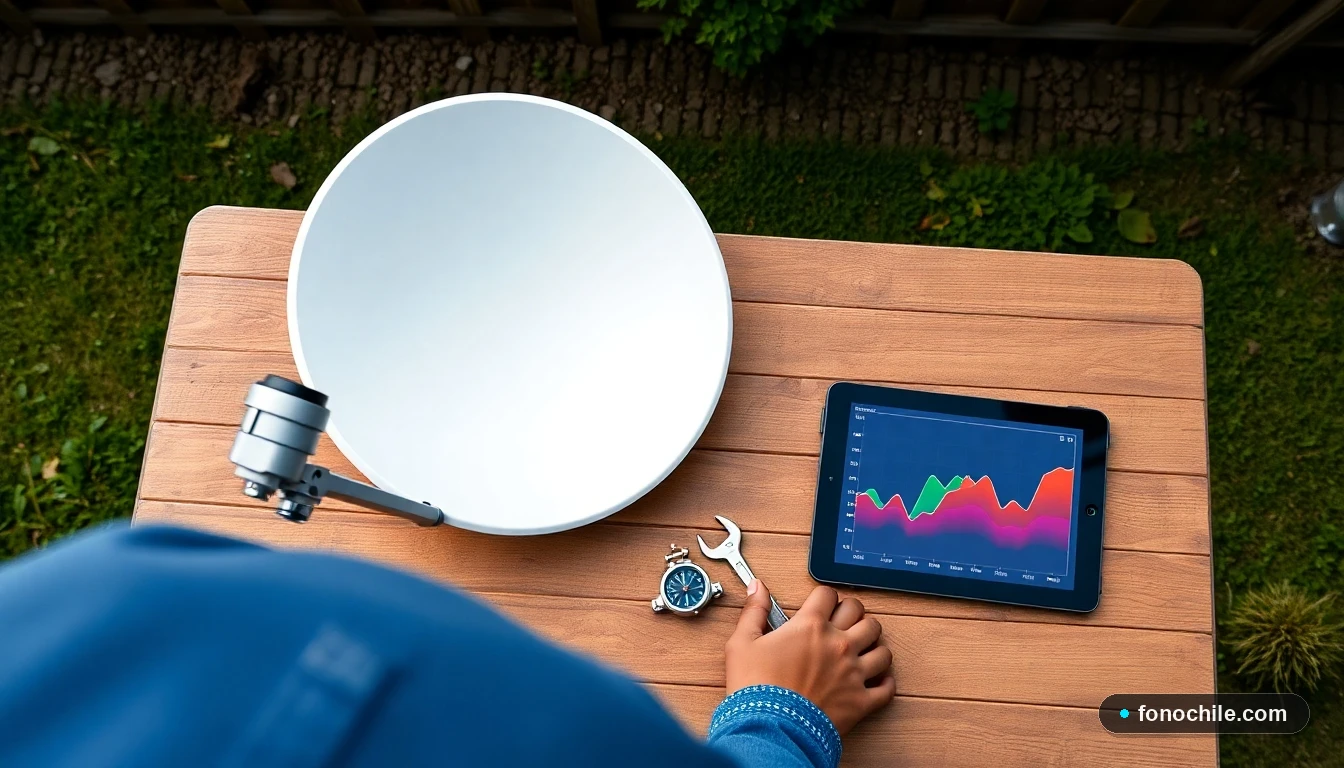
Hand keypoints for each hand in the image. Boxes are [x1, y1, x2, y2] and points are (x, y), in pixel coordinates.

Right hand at [724, 580, 894, 734]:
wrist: (769, 728)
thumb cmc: (755, 688)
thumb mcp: (742, 643)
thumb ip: (754, 611)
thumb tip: (758, 588)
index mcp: (810, 627)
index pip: (829, 595)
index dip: (825, 596)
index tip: (821, 604)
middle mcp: (838, 645)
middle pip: (861, 615)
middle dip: (854, 613)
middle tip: (845, 620)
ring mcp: (853, 673)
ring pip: (881, 648)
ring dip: (874, 644)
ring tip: (865, 646)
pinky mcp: (861, 701)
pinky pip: (887, 688)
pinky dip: (885, 682)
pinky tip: (878, 679)